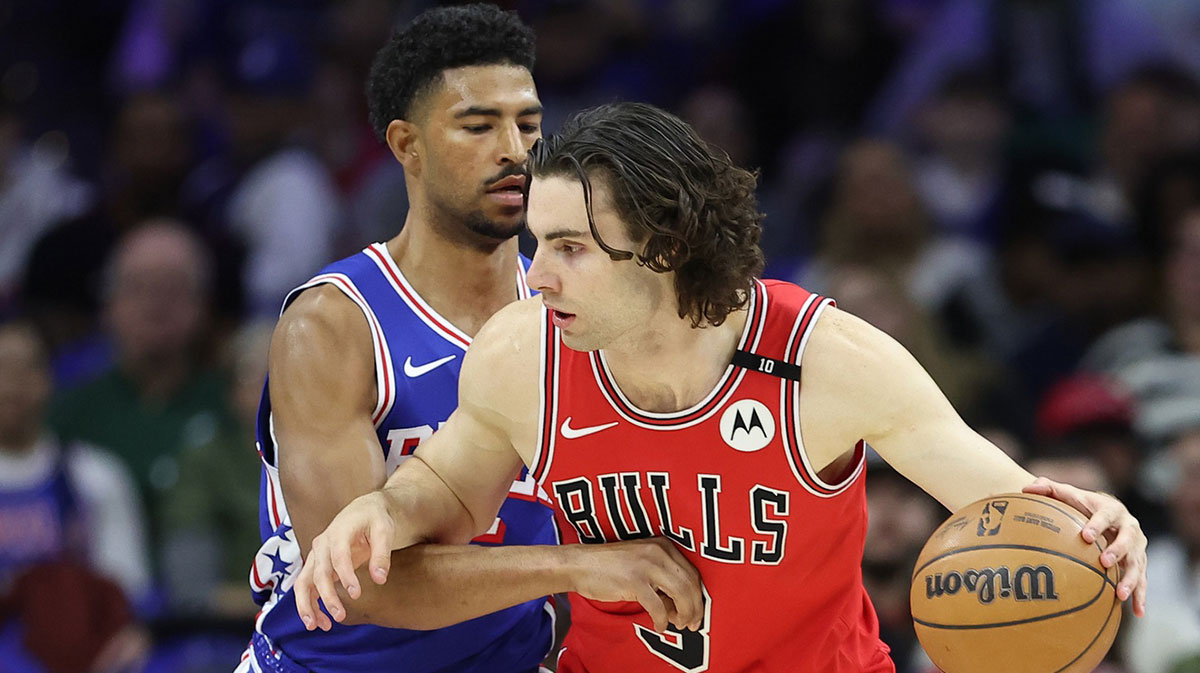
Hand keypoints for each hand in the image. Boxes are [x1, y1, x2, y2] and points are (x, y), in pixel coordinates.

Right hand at [293, 491, 397, 630]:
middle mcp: (321, 544)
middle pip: (318, 573)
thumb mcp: (384, 530)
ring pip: (303, 583)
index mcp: (338, 532)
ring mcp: (316, 556)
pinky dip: (310, 605)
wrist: (363, 511)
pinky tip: (321, 622)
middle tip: (340, 617)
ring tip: (321, 626)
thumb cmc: (375, 519)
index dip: (345, 575)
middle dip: (328, 597)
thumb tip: (380, 579)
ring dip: (308, 606)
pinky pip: (307, 588)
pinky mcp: (316, 566)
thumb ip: (382, 553)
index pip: (338, 556)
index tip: (356, 594)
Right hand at [563, 537, 703, 632]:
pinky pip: (659, 607)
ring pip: (680, 594)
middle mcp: (658, 552)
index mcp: (662, 545)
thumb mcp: (641, 565)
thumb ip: (661, 579)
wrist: (580, 564)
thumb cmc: (609, 567)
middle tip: (692, 624)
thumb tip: (680, 606)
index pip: (692, 572)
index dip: (697, 595)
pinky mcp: (635, 581)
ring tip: (678, 625)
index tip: (696, 610)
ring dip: (684, 614)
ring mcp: (647, 566)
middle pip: (689, 583)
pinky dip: (662, 621)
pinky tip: (659, 627)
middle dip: (695, 608)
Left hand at [1023, 477, 1147, 615]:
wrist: (1107, 513)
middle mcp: (1129, 528)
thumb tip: (1026, 488)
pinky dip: (1141, 596)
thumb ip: (1048, 489)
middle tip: (1103, 561)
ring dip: (1131, 578)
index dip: (1097, 525)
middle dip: (1117, 550)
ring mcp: (1138, 547)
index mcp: (1111, 510)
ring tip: (1120, 593)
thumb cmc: (1082, 505)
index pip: (1105, 516)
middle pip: (1127, 539)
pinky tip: (1137, 612)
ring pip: (1138, 563)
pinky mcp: (1140, 563)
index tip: (1086, 536)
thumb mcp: (1068, 495)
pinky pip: (1142, 580)